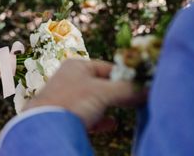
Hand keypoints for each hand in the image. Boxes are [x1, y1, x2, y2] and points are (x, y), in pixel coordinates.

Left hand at [25, 58, 146, 128]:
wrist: (44, 127)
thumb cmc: (72, 102)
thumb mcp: (104, 93)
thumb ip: (127, 90)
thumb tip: (149, 90)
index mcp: (77, 66)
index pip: (108, 67)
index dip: (125, 76)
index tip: (141, 85)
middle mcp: (70, 78)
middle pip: (102, 84)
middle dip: (119, 92)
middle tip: (137, 99)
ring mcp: (67, 97)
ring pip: (95, 100)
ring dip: (110, 106)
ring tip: (127, 110)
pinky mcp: (65, 116)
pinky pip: (88, 116)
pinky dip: (100, 119)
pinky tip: (111, 124)